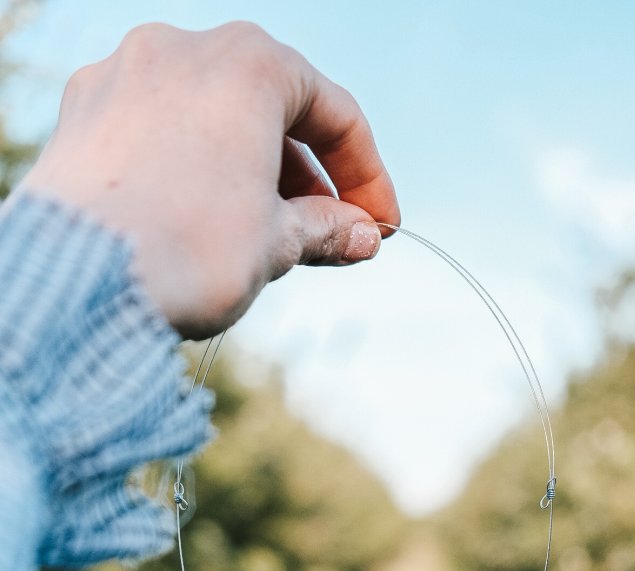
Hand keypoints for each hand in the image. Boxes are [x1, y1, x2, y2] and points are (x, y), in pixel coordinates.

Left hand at [16, 21, 399, 337]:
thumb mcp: (275, 243)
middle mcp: (182, 48)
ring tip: (271, 234)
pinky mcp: (82, 111)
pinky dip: (195, 166)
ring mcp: (123, 74)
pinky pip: (160, 130)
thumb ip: (326, 229)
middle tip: (332, 236)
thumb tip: (361, 236)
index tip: (381, 226)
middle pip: (272, 110)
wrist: (78, 282)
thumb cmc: (188, 252)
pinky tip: (203, 216)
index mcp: (248, 63)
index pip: (334, 114)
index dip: (368, 176)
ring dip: (253, 173)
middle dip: (310, 179)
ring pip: (212, 118)